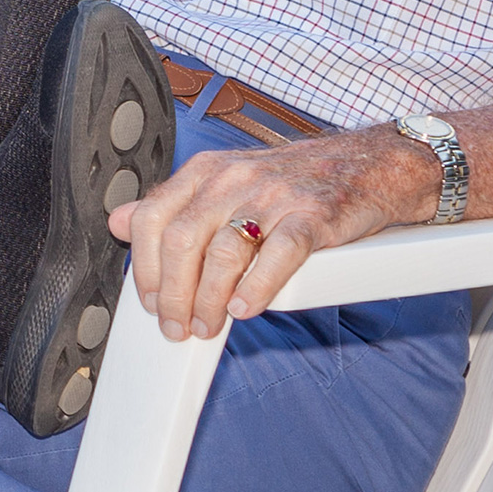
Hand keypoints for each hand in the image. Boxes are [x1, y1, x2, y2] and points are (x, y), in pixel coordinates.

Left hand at [108, 126, 434, 339]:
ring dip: (208, 300)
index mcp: (207, 171)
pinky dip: (256, 287)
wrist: (374, 165)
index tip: (152, 302)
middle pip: (182, 240)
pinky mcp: (315, 216)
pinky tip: (245, 307)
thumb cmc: (298, 181)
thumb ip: (173, 204)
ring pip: (223, 252)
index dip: (145, 268)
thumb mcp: (225, 181)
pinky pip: (278, 254)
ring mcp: (275, 196)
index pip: (152, 218)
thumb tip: (118, 222)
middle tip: (177, 326)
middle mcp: (235, 178)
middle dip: (173, 294)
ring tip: (209, 324)